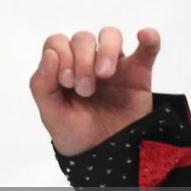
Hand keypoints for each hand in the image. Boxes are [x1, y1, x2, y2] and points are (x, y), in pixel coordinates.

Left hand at [29, 26, 159, 155]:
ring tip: (105, 74)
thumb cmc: (74, 132)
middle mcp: (87, 61)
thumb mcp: (50, 114)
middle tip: (85, 90)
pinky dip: (149, 38)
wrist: (105, 155)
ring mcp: (114, 65)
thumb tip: (50, 54)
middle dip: (82, 61)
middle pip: (83, 38)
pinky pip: (148, 47)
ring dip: (106, 49)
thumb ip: (41, 84)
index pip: (57, 43)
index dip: (61, 57)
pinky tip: (143, 36)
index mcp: (63, 67)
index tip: (66, 83)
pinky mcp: (139, 73)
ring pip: (110, 35)